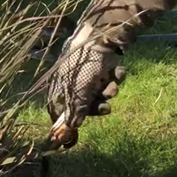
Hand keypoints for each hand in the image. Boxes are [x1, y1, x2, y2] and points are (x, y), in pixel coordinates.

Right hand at [46, 24, 125, 147]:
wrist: (102, 35)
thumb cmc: (85, 64)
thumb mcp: (81, 90)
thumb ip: (76, 110)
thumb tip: (70, 130)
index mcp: (60, 88)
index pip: (59, 115)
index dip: (66, 127)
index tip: (72, 142)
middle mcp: (72, 83)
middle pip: (84, 107)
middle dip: (98, 106)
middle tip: (106, 107)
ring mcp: (87, 75)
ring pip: (100, 94)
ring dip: (109, 91)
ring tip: (113, 84)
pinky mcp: (100, 68)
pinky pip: (109, 81)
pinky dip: (114, 78)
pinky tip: (118, 72)